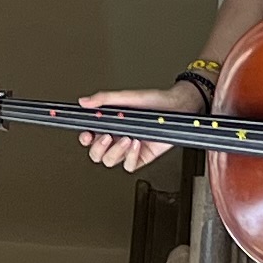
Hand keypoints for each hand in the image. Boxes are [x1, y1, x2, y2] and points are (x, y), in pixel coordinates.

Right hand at [74, 82, 207, 172]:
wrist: (177, 108)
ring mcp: (129, 149)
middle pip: (96, 154)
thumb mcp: (128, 97)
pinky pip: (129, 165)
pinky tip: (137, 143)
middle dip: (98, 148)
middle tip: (107, 137)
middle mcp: (118, 137)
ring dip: (116, 151)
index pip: (90, 136)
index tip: (87, 134)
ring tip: (126, 138)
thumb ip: (105, 99)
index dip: (85, 138)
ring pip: (110, 161)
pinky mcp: (141, 156)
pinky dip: (131, 156)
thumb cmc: (154, 101)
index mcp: (111, 123)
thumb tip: (85, 101)